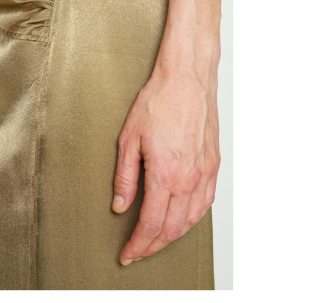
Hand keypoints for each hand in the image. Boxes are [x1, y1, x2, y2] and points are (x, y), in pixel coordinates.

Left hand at [112, 66, 220, 264]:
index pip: (151, 224)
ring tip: (158, 241)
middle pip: (173, 228)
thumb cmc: (158, 103)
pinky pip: (206, 202)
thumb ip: (125, 177)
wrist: (186, 81)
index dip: (138, 244)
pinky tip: (184, 219)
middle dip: (154, 246)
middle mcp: (189, 179)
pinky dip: (193, 219)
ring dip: (174, 236)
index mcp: (165, 175)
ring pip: (192, 220)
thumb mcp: (129, 139)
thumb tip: (121, 205)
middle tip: (139, 251)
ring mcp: (205, 173)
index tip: (128, 254)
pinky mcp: (213, 164)